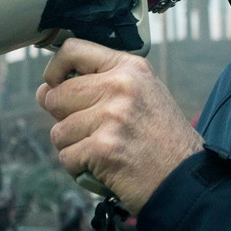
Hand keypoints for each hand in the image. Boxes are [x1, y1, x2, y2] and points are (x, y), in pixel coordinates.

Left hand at [35, 38, 202, 213]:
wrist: (186, 181)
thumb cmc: (162, 142)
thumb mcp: (142, 96)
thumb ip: (99, 85)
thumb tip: (44, 90)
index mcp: (129, 68)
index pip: (72, 49)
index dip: (55, 70)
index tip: (56, 85)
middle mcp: (121, 86)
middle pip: (56, 95)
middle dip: (65, 120)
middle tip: (93, 133)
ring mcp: (112, 116)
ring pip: (58, 131)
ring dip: (75, 148)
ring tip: (105, 152)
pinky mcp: (104, 147)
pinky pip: (66, 157)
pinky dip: (80, 169)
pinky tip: (105, 168)